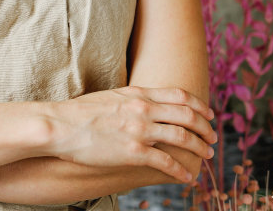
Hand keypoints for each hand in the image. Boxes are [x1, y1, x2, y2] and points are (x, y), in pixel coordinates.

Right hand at [45, 86, 216, 182]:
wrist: (60, 125)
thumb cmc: (79, 112)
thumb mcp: (111, 97)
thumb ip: (132, 100)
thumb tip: (145, 104)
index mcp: (138, 94)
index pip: (180, 96)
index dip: (200, 106)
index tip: (209, 114)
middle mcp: (143, 109)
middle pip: (188, 116)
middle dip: (205, 128)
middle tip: (212, 138)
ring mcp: (139, 130)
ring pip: (182, 137)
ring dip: (199, 148)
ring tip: (205, 156)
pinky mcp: (133, 152)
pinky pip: (166, 162)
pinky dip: (181, 170)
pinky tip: (187, 177)